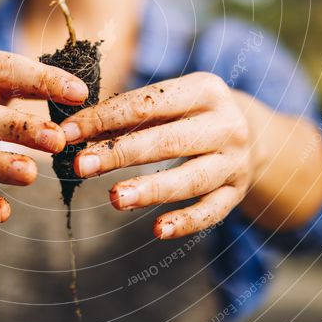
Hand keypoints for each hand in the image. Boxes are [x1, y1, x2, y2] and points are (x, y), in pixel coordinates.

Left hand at [58, 72, 265, 238]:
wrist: (252, 132)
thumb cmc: (191, 114)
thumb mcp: (170, 101)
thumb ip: (129, 115)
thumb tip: (74, 132)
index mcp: (205, 90)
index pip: (148, 103)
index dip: (105, 118)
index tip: (69, 133)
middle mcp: (226, 124)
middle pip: (168, 140)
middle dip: (120, 153)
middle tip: (82, 165)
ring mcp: (235, 160)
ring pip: (191, 178)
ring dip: (151, 190)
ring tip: (115, 199)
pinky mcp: (238, 191)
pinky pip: (212, 211)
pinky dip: (186, 222)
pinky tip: (157, 231)